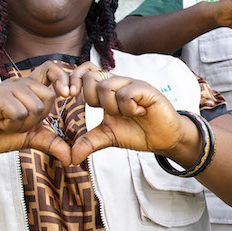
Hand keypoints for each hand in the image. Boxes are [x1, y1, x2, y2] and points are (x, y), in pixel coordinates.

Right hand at [0, 60, 82, 164]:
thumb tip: (71, 158)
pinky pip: (19, 113)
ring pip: (35, 107)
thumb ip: (51, 142)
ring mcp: (6, 87)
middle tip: (17, 122)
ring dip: (22, 124)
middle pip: (49, 96)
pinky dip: (11, 125)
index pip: (51, 69)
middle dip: (38, 119)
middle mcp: (19, 83)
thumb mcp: (29, 138)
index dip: (63, 78)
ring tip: (5, 122)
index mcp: (29, 88)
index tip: (68, 94)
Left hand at [66, 64, 198, 165]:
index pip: (85, 72)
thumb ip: (88, 143)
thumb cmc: (137, 132)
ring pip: (106, 88)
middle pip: (90, 77)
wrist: (162, 139)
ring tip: (128, 114)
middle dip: (93, 100)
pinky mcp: (146, 89)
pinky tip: (140, 112)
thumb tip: (70, 158)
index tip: (69, 95)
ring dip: (113, 108)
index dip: (74, 79)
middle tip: (108, 112)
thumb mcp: (107, 138)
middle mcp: (118, 83)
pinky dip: (129, 108)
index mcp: (106, 90)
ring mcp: (132, 84)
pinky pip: (126, 94)